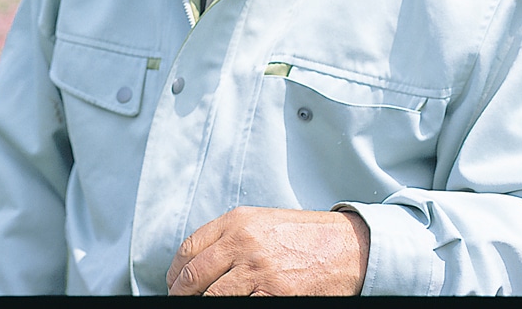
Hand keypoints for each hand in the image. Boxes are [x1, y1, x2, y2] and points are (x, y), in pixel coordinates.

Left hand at [166, 206, 368, 295]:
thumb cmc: (302, 236)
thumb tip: (195, 262)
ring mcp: (257, 271)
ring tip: (199, 307)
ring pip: (211, 296)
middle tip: (179, 300)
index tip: (173, 284)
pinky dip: (230, 308)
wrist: (348, 247)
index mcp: (236, 222)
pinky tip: (232, 306)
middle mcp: (242, 243)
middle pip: (192, 275)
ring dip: (201, 303)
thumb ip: (227, 236)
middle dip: (180, 293)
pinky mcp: (275, 294)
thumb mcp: (260, 222)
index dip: (174, 272)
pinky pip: (240, 306)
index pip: (188, 250)